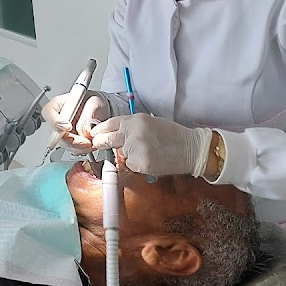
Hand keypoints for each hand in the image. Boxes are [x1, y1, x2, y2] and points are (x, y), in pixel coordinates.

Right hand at [41, 91, 111, 152]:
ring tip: (90, 142)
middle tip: (84, 141)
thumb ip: (87, 115)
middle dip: (70, 140)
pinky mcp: (68, 140)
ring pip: (64, 144)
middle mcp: (56, 119)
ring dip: (78, 146)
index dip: (56, 122)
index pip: (49, 113)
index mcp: (57, 104)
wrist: (100, 109)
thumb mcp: (93, 102)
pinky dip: (81, 149)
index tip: (68, 127)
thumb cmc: (93, 101)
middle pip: (55, 133)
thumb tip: (84, 130)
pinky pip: (71, 148)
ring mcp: (61, 131)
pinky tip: (89, 145)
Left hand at [90, 114, 212, 176]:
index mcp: (136, 120)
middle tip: (100, 144)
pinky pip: (130, 165)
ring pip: (120, 154)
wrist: (190, 149)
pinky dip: (136, 164)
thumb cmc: (172, 135)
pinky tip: (149, 159)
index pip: (109, 124)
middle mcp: (134, 133)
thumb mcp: (150, 122)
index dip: (100, 130)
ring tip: (146, 150)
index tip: (95, 134)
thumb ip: (130, 126)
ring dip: (127, 154)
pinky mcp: (141, 164)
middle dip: (102, 142)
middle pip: (107, 140)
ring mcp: (136, 149)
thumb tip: (112, 133)